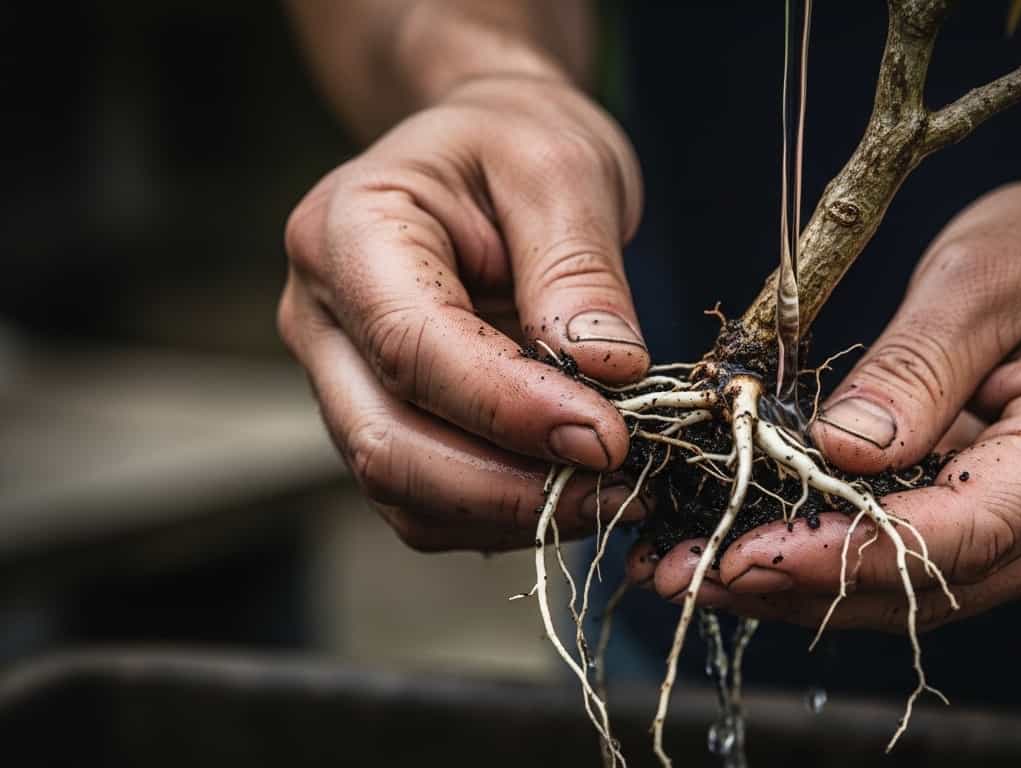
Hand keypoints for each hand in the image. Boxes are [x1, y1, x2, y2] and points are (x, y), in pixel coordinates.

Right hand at [279, 74, 650, 551]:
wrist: (483, 144)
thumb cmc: (516, 141)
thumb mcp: (565, 169)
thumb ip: (579, 271)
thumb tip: (606, 375)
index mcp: (348, 231)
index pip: (413, 348)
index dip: (511, 409)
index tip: (609, 437)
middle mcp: (320, 315)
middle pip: (387, 444)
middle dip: (509, 487)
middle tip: (621, 486)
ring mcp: (340, 377)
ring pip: (403, 492)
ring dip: (510, 513)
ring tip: (613, 492)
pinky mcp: (378, 417)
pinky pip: (427, 500)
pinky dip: (501, 513)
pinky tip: (575, 488)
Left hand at [629, 163, 1020, 629]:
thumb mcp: (982, 274)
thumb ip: (914, 366)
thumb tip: (836, 453)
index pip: (961, 533)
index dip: (844, 555)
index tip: (741, 554)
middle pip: (932, 584)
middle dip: (799, 585)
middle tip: (680, 575)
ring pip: (922, 594)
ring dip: (807, 588)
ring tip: (694, 571)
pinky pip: (929, 569)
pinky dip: (843, 564)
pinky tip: (762, 548)